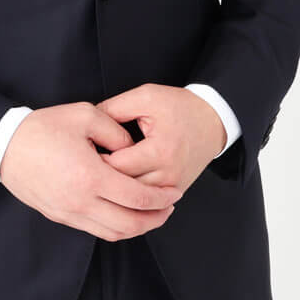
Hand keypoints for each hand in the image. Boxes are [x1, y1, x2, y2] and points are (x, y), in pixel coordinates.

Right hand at [0, 102, 182, 240]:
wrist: (4, 145)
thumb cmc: (43, 127)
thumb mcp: (85, 115)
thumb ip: (117, 131)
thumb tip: (133, 149)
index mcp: (91, 176)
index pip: (138, 198)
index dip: (162, 198)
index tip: (175, 192)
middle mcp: (81, 202)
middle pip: (130, 224)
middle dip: (156, 218)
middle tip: (170, 207)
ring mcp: (69, 213)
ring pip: (113, 233)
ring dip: (138, 227)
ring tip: (152, 214)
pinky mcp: (60, 216)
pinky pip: (95, 230)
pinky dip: (116, 227)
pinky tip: (125, 214)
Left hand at [96, 84, 224, 193]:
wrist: (213, 120)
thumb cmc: (181, 107)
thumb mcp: (146, 97)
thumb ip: (115, 108)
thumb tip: (90, 123)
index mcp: (159, 151)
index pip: (117, 166)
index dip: (96, 159)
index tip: (86, 151)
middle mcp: (168, 175)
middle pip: (123, 188)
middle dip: (103, 176)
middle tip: (87, 164)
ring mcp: (173, 187)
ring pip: (134, 200)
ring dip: (117, 187)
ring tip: (102, 172)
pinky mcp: (175, 192)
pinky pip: (147, 202)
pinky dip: (132, 194)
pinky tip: (120, 182)